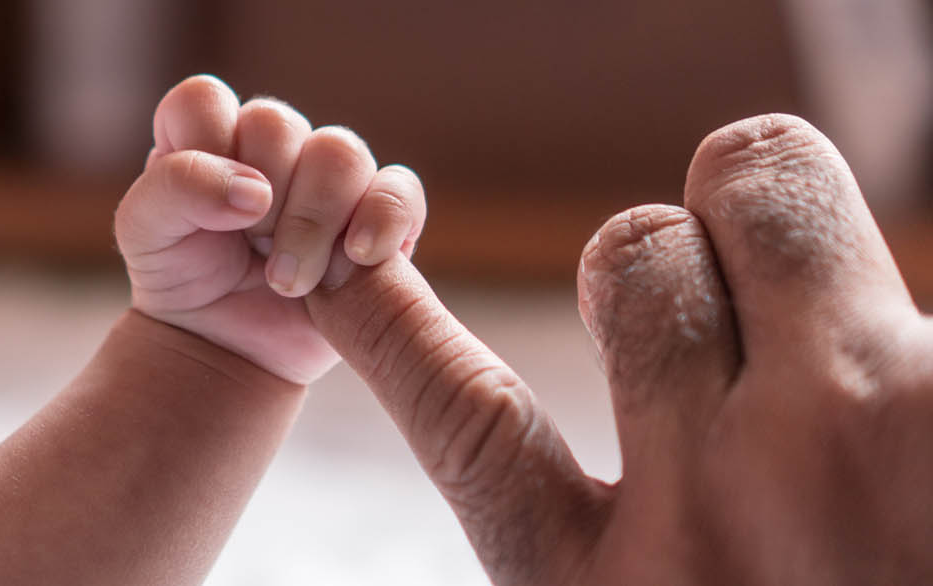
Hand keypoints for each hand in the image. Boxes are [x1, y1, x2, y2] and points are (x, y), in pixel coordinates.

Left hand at [116, 75, 423, 383]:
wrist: (221, 350)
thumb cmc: (180, 279)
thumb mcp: (143, 233)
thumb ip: (177, 188)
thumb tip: (256, 191)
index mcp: (208, 134)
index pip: (206, 100)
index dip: (204, 149)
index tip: (203, 207)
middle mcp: (271, 146)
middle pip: (277, 125)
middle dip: (257, 198)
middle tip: (247, 249)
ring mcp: (327, 179)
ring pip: (341, 154)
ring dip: (310, 223)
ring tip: (285, 281)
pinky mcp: (375, 218)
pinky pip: (400, 191)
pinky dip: (382, 219)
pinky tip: (354, 258)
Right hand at [307, 114, 932, 583]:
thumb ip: (637, 565)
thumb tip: (655, 444)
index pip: (461, 416)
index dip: (395, 320)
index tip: (350, 266)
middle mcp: (703, 517)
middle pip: (631, 251)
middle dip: (685, 262)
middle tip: (764, 336)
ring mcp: (853, 449)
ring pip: (764, 192)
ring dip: (790, 230)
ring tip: (860, 343)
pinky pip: (915, 257)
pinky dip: (929, 331)